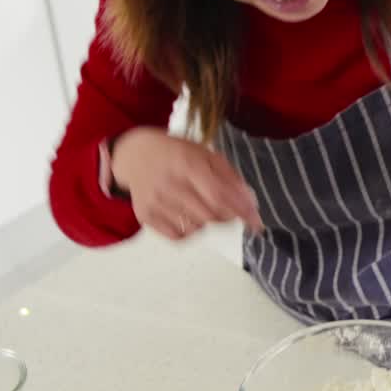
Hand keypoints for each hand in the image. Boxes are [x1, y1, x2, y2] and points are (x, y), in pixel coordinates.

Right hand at [111, 127, 262, 239]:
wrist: (135, 155)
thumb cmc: (176, 154)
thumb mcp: (206, 155)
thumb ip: (230, 178)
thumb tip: (250, 204)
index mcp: (187, 163)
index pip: (219, 195)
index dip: (240, 211)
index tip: (256, 222)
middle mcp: (168, 183)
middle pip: (209, 215)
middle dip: (226, 217)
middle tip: (228, 211)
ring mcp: (155, 201)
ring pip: (195, 228)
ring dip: (207, 223)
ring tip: (201, 206)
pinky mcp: (145, 215)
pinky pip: (177, 236)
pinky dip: (189, 232)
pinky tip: (187, 217)